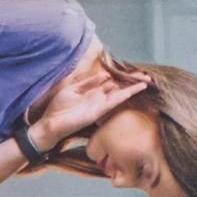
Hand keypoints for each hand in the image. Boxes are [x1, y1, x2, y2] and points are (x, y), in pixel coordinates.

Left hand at [33, 70, 148, 148]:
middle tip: (147, 76)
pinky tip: (132, 91)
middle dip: (132, 82)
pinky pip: (112, 102)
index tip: (135, 72)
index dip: (123, 77)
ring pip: (119, 95)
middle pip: (119, 88)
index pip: (111, 82)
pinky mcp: (96, 112)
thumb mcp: (74, 89)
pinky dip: (122, 96)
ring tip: (146, 81)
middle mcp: (99, 99)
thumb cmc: (59, 108)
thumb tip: (105, 74)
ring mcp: (99, 106)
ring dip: (132, 88)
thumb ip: (89, 82)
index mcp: (93, 93)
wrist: (50, 124)